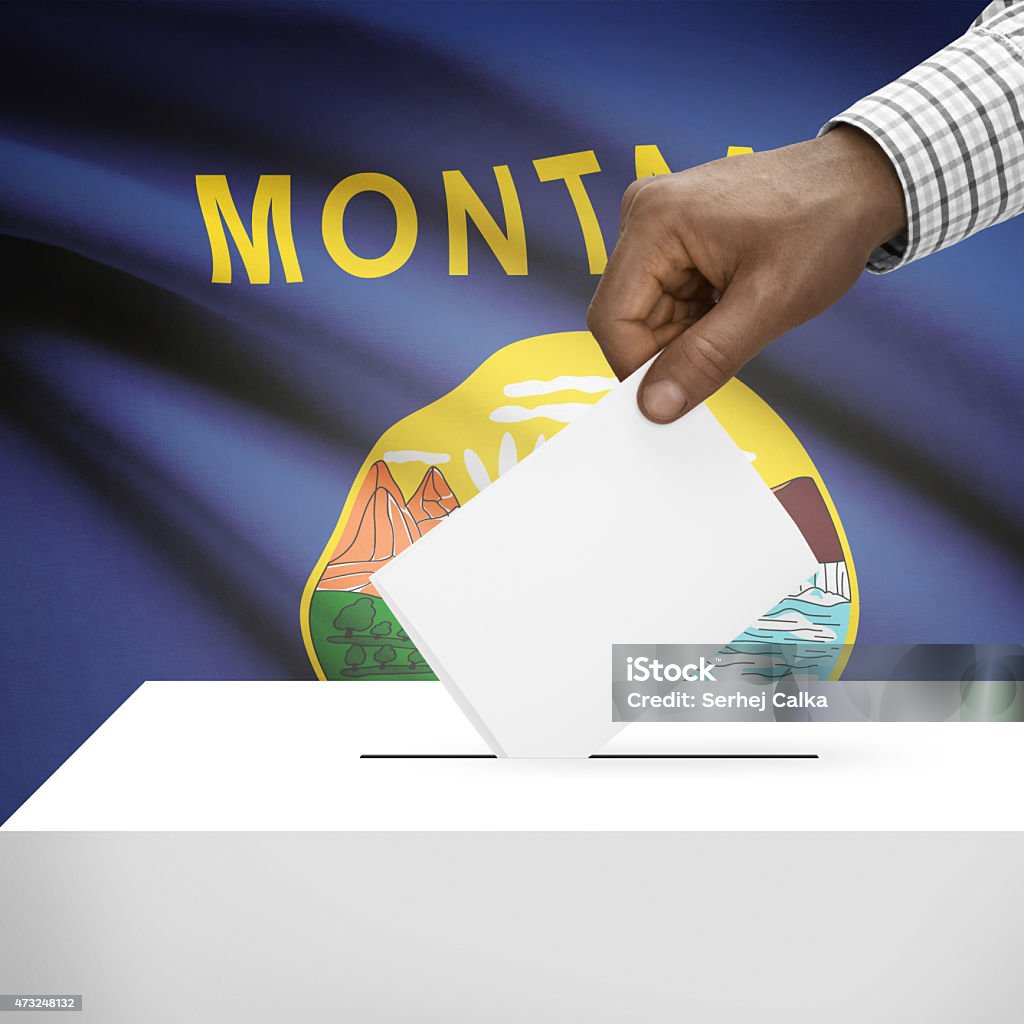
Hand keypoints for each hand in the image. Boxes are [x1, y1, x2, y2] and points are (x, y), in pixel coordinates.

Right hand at [587, 126, 906, 421]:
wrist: (859, 182)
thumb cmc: (823, 226)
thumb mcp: (768, 304)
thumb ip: (706, 359)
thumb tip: (654, 406)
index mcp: (654, 222)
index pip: (613, 320)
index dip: (637, 369)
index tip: (673, 400)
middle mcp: (643, 214)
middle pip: (627, 317)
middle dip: (668, 350)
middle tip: (724, 354)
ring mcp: (655, 221)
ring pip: (646, 312)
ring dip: (685, 335)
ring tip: (740, 318)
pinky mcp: (671, 232)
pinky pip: (664, 296)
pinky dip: (694, 318)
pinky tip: (733, 306)